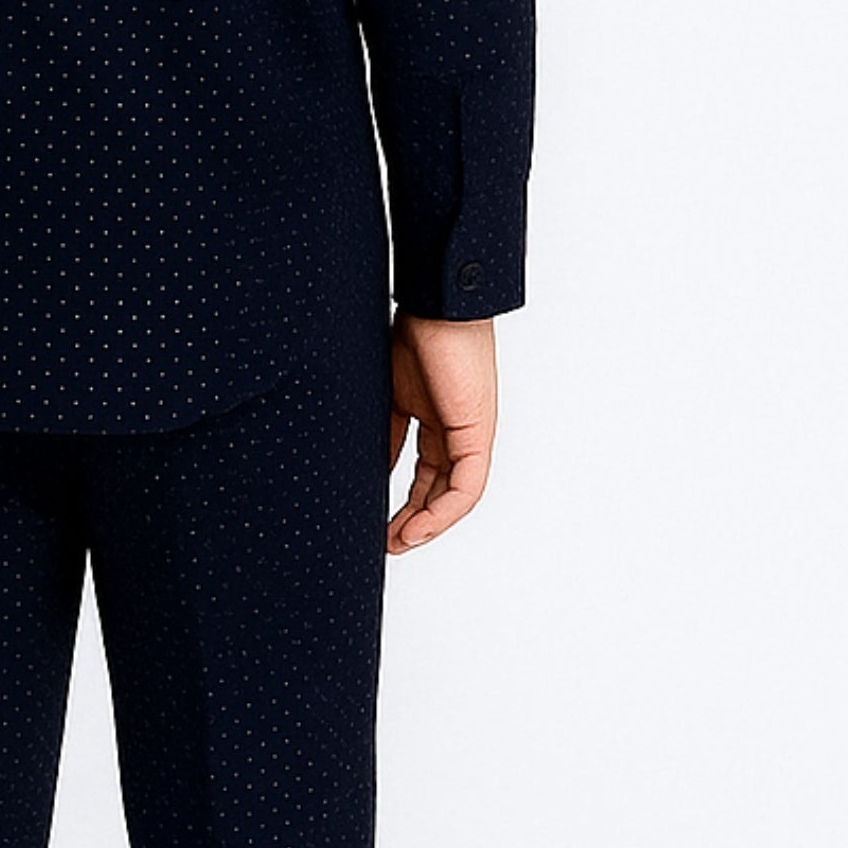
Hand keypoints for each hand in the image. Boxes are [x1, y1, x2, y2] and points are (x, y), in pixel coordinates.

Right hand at [386, 312, 496, 552]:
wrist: (436, 303)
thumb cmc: (412, 331)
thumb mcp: (387, 394)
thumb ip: (384, 431)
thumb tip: (369, 468)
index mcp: (436, 418)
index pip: (424, 472)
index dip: (403, 502)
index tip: (377, 524)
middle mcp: (458, 429)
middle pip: (439, 489)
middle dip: (414, 521)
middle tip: (386, 544)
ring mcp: (471, 431)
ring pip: (455, 494)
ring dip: (428, 523)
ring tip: (399, 543)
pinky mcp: (478, 432)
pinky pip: (468, 485)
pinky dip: (444, 510)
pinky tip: (419, 526)